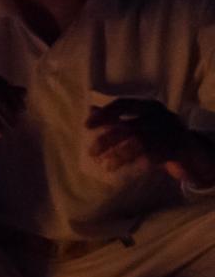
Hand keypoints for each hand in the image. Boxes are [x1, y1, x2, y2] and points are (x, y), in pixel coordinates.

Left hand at [87, 98, 214, 185]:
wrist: (190, 147)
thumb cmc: (157, 132)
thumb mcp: (139, 120)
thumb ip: (117, 116)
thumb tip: (89, 109)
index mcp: (148, 105)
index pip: (123, 104)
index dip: (104, 114)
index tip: (86, 126)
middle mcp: (159, 116)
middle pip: (128, 126)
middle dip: (107, 140)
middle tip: (91, 152)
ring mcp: (169, 132)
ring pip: (139, 143)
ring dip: (119, 155)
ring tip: (106, 166)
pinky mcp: (175, 149)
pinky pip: (152, 158)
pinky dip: (136, 164)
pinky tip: (124, 171)